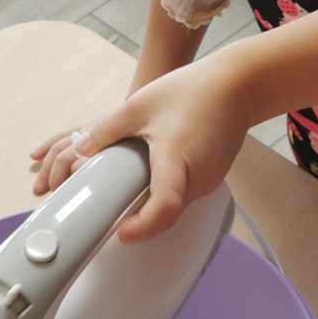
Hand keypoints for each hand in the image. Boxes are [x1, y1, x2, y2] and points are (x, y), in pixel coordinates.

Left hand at [29, 55, 251, 240]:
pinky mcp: (212, 177)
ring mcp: (209, 181)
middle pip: (167, 213)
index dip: (141, 227)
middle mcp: (198, 178)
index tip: (120, 233)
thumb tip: (79, 151)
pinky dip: (165, 191)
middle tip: (111, 212)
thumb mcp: (139, 104)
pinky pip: (184, 193)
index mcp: (177, 159)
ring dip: (151, 204)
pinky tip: (151, 175)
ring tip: (126, 191)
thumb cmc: (191, 91)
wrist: (238, 85)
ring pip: (175, 204)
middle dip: (139, 218)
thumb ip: (106, 129)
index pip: (163, 208)